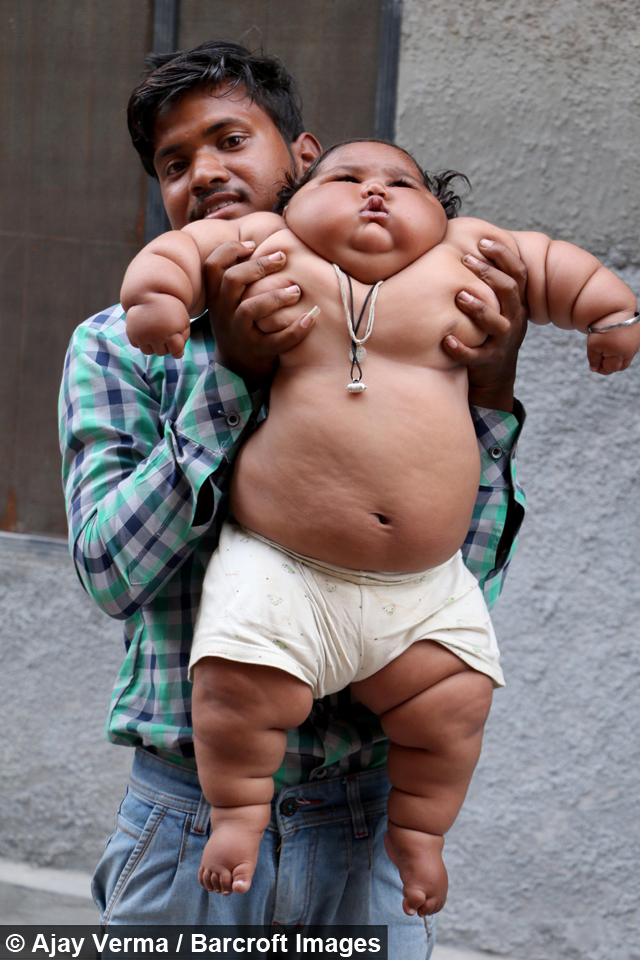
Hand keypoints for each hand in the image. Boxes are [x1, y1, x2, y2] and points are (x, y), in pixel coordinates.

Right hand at [126, 297, 190, 358]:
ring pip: (149, 351)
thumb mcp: (183, 321)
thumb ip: (183, 339)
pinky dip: (141, 340)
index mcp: (171, 331)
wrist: (150, 293)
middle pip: (163, 353)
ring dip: (152, 344)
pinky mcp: (132, 334)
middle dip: (165, 344)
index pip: (177, 352)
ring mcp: (142, 335)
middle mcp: (155, 335)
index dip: (178, 347)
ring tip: (155, 331)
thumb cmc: (170, 309)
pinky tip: (145, 330)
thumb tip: (177, 355)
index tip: (176, 337)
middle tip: (164, 330)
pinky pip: (137, 345)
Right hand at [204, 241, 315, 385]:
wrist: (238, 366)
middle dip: (259, 265)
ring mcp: (238, 333)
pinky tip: (310, 318)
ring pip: (250, 309)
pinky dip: (295, 330)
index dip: (230, 250)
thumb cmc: (241, 323)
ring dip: (275, 296)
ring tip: (296, 290)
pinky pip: (276, 341)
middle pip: (233, 280)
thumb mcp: (231, 301)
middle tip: (283, 258)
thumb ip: (240, 276)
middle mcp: (223, 313)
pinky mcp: (257, 351)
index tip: (252, 245)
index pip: (213, 266)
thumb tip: (260, 241)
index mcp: (217, 296)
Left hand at [443, 238, 528, 411]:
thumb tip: (464, 246)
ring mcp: (502, 341)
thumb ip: (487, 283)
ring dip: (478, 308)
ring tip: (459, 296)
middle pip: (509, 291)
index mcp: (516, 303)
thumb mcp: (497, 306)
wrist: (495, 373)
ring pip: (496, 324)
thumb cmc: (489, 331)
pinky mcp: (488, 361)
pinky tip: (446, 340)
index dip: (504, 255)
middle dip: (489, 274)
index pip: (518, 273)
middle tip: (465, 260)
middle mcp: (514, 319)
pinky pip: (475, 356)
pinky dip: (460, 349)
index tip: (483, 242)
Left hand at [587, 322, 639, 374]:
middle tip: (601, 360)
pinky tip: (615, 344)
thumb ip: (593, 359)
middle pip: (620, 367)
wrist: (617, 309)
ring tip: (608, 352)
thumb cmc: (602, 327)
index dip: (601, 369)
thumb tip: (594, 369)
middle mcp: (629, 352)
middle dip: (610, 366)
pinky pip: (631, 350)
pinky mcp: (638, 339)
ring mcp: (635, 346)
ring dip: (617, 359)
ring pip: (626, 359)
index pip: (610, 369)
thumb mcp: (593, 344)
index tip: (595, 366)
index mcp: (618, 354)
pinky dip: (623, 351)